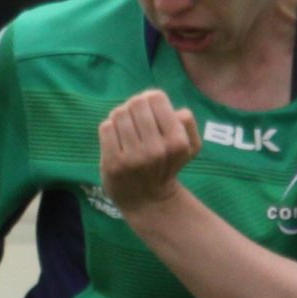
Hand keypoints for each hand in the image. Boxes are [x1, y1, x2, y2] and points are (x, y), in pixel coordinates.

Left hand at [98, 90, 200, 213]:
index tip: (148, 108)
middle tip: (134, 118)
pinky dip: (109, 129)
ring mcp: (132, 157)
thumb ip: (186, 123)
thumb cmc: (168, 165)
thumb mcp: (190, 147)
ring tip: (125, 129)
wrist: (147, 199)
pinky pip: (105, 128)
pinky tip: (115, 139)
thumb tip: (171, 107)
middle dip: (133, 107)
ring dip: (120, 118)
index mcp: (177, 141)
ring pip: (119, 114)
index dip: (150, 98)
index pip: (156, 98)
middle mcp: (156, 149)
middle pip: (135, 103)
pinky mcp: (112, 163)